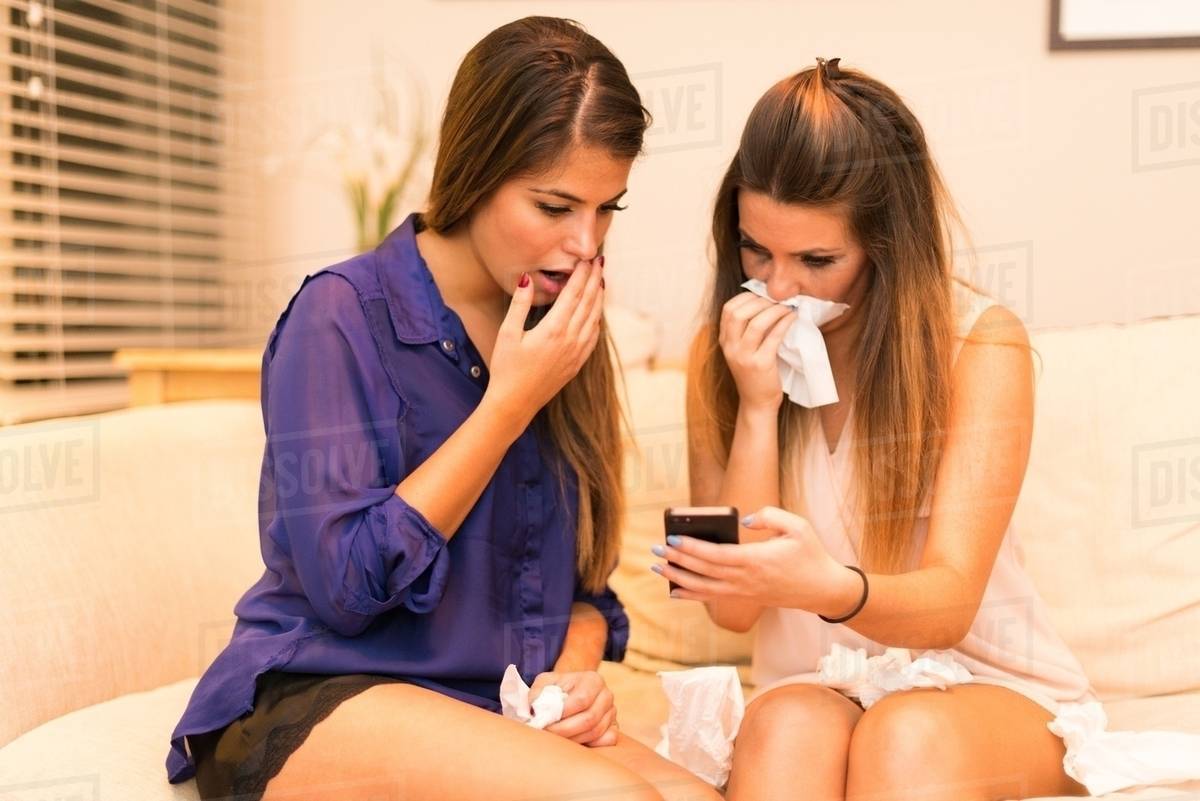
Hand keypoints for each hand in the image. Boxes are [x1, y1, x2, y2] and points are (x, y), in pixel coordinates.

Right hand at [484, 259, 603, 423]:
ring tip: (601, 281)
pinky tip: (596, 313)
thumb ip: (519, 304)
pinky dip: (597, 320)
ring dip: (598, 298)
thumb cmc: (506, 368)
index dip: (582, 274)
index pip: (574, 294)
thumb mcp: (507, 333)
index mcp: (554, 329)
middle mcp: (570, 339)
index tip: (587, 259)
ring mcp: (576, 353)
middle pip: (588, 303)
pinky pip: (593, 337)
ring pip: (594, 319)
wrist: (515, 403)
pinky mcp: (577, 364)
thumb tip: (526, 278)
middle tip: (599, 262)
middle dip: (594, 280)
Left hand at [528, 670, 617, 746]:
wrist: (571, 693)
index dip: (562, 714)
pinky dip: (589, 745)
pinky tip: (572, 743)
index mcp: (593, 680)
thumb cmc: (556, 689)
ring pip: (595, 732)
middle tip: (546, 736)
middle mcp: (606, 695)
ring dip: (572, 740)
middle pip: (589, 719)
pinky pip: (606, 741)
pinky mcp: (613, 728)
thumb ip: (538, 693)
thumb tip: (536, 711)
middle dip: (564, 731)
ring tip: (555, 740)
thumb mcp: (544, 683)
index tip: (544, 722)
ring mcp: (612, 713)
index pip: (581, 700)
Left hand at [651, 506, 848, 613]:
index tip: (672, 539)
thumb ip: (770, 516)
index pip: (716, 555)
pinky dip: (692, 595)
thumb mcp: (798, 526)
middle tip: (654, 549)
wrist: (822, 589)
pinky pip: (712, 598)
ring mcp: (744, 592)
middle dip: (676, 561)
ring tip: (657, 569)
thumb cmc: (810, 554)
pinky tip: (674, 591)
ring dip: (678, 579)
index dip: (692, 549)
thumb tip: (743, 520)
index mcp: (756, 560)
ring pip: (704, 588)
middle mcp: (746, 579)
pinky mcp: (745, 598)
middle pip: (704, 571)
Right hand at [718, 292, 795, 410]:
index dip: (746, 297)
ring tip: (787, 307)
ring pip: (756, 323)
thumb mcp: (742, 351)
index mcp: (724, 341)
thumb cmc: (754, 374)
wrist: (757, 402)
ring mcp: (744, 356)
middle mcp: (730, 347)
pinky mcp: (760, 364)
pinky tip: (792, 317)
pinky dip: (784, 323)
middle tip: (777, 300)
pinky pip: (773, 336)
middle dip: (760, 301)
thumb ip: (746, 331)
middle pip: (739, 313)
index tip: (763, 295)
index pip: (728, 309)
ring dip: (774, 310)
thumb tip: (767, 302)